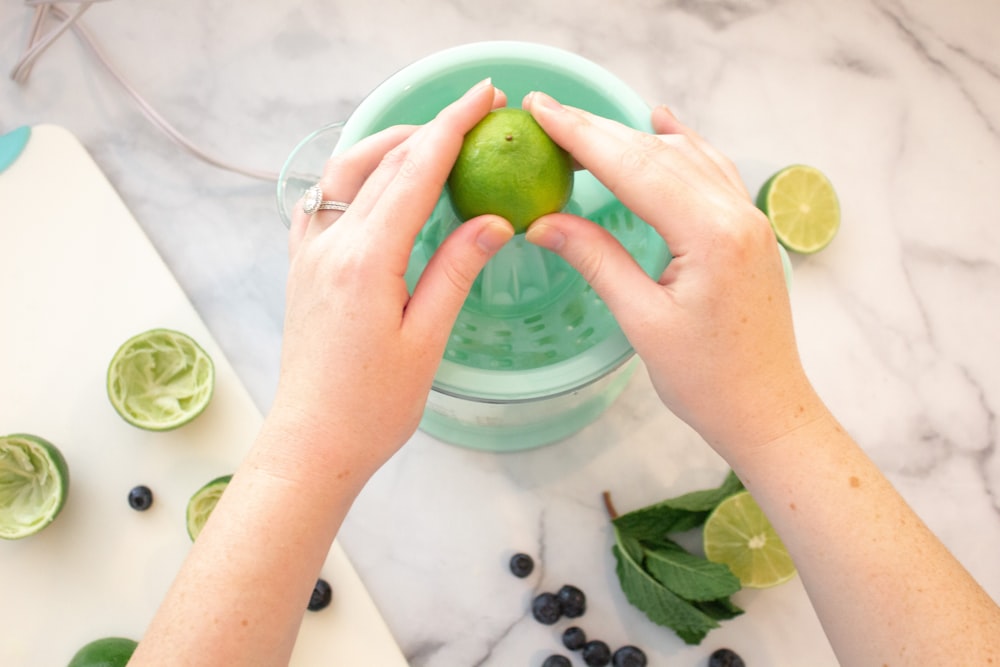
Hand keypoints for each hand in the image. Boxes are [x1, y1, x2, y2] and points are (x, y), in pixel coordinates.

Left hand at [274, 80, 513, 479]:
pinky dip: (355, 175)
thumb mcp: (426, 341)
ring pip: (348, 171)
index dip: (453, 126)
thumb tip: (494, 221)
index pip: (415, 170)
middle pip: (384, 161)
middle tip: (476, 114)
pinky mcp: (301, 267)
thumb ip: (456, 272)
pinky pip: (324, 200)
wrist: (312, 443)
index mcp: (367, 260)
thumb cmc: (371, 407)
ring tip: (432, 139)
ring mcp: (309, 253)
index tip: (486, 97)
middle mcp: (330, 244)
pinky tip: (375, 180)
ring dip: (391, 144)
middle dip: (431, 128)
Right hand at [522, 92, 821, 452]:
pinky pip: (711, 170)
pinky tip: (662, 124)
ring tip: (585, 125)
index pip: (634, 167)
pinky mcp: (749, 230)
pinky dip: (680, 145)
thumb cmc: (708, 380)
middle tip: (547, 112)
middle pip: (657, 153)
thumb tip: (544, 222)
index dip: (581, 137)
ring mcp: (749, 218)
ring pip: (684, 156)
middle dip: (598, 130)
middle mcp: (736, 214)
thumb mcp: (642, 321)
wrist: (766, 409)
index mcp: (710, 234)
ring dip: (632, 137)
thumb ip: (596, 261)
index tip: (541, 112)